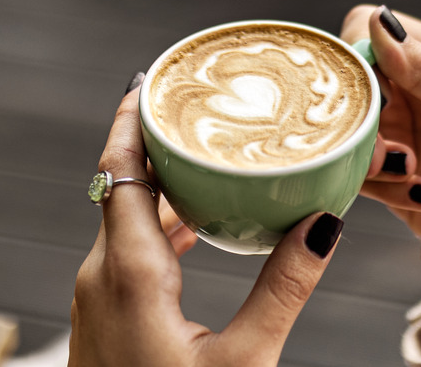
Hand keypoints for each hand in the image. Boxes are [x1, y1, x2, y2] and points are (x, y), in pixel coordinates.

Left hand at [69, 88, 342, 365]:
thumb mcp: (244, 359)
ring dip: (159, 183)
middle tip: (191, 106)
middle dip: (153, 141)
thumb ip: (283, 289)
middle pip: (121, 184)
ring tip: (200, 155)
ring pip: (124, 217)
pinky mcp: (105, 315)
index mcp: (129, 274)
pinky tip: (192, 224)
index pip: (120, 169)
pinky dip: (158, 223)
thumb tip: (323, 227)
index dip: (131, 119)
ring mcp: (97, 297)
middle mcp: (100, 276)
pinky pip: (125, 248)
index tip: (151, 81)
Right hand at [341, 5, 420, 250]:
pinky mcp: (379, 168)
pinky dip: (384, 187)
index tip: (379, 95)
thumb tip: (379, 23)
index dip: (359, 58)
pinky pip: (355, 170)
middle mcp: (402, 86)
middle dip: (362, 119)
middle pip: (345, 82)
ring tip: (414, 173)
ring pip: (343, 130)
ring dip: (375, 159)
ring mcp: (388, 127)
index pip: (363, 29)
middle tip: (391, 150)